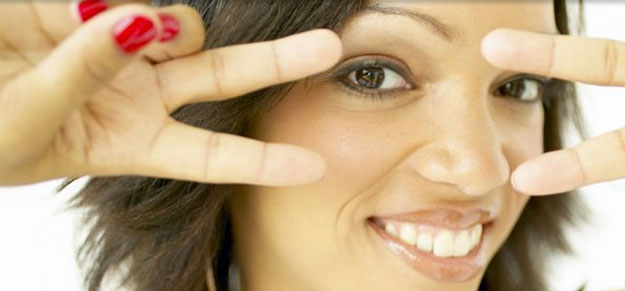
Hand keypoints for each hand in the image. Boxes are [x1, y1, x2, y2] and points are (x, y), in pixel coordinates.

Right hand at [0, 1, 340, 185]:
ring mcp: (118, 50)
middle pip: (223, 77)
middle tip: (328, 46)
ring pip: (181, 27)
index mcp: (129, 141)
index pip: (209, 154)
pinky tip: (77, 13)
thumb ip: (86, 71)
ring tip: (98, 29)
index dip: (262, 161)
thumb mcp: (32, 119)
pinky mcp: (89, 11)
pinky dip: (121, 6)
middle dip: (277, 61)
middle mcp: (135, 95)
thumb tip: (137, 25)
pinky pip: (132, 0)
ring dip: (168, 25)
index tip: (315, 166)